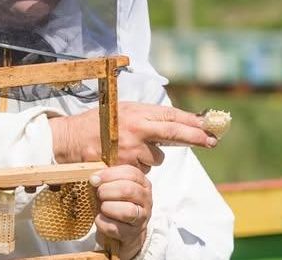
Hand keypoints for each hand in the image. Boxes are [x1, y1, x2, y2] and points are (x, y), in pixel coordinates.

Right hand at [48, 102, 216, 170]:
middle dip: (195, 137)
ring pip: (156, 157)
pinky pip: (142, 170)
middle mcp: (136, 128)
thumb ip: (145, 117)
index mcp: (136, 112)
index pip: (170, 115)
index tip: (209, 125)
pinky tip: (121, 159)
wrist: (70, 139)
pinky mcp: (125, 165)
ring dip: (149, 156)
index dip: (192, 121)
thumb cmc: (96, 124)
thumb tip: (174, 122)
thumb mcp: (121, 111)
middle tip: (211, 141)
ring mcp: (131, 148)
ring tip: (128, 149)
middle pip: (173, 134)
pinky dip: (136, 167)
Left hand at [91, 165, 151, 259]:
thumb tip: (94, 177)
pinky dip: (102, 223)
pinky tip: (100, 219)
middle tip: (98, 194)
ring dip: (107, 207)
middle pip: (128, 190)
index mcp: (142, 183)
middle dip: (107, 191)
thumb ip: (105, 176)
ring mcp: (141, 218)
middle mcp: (145, 199)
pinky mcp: (132, 234)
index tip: (94, 178)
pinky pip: (115, 228)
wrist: (120, 230)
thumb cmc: (113, 202)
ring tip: (102, 207)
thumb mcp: (112, 185)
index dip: (109, 174)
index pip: (131, 173)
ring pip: (127, 211)